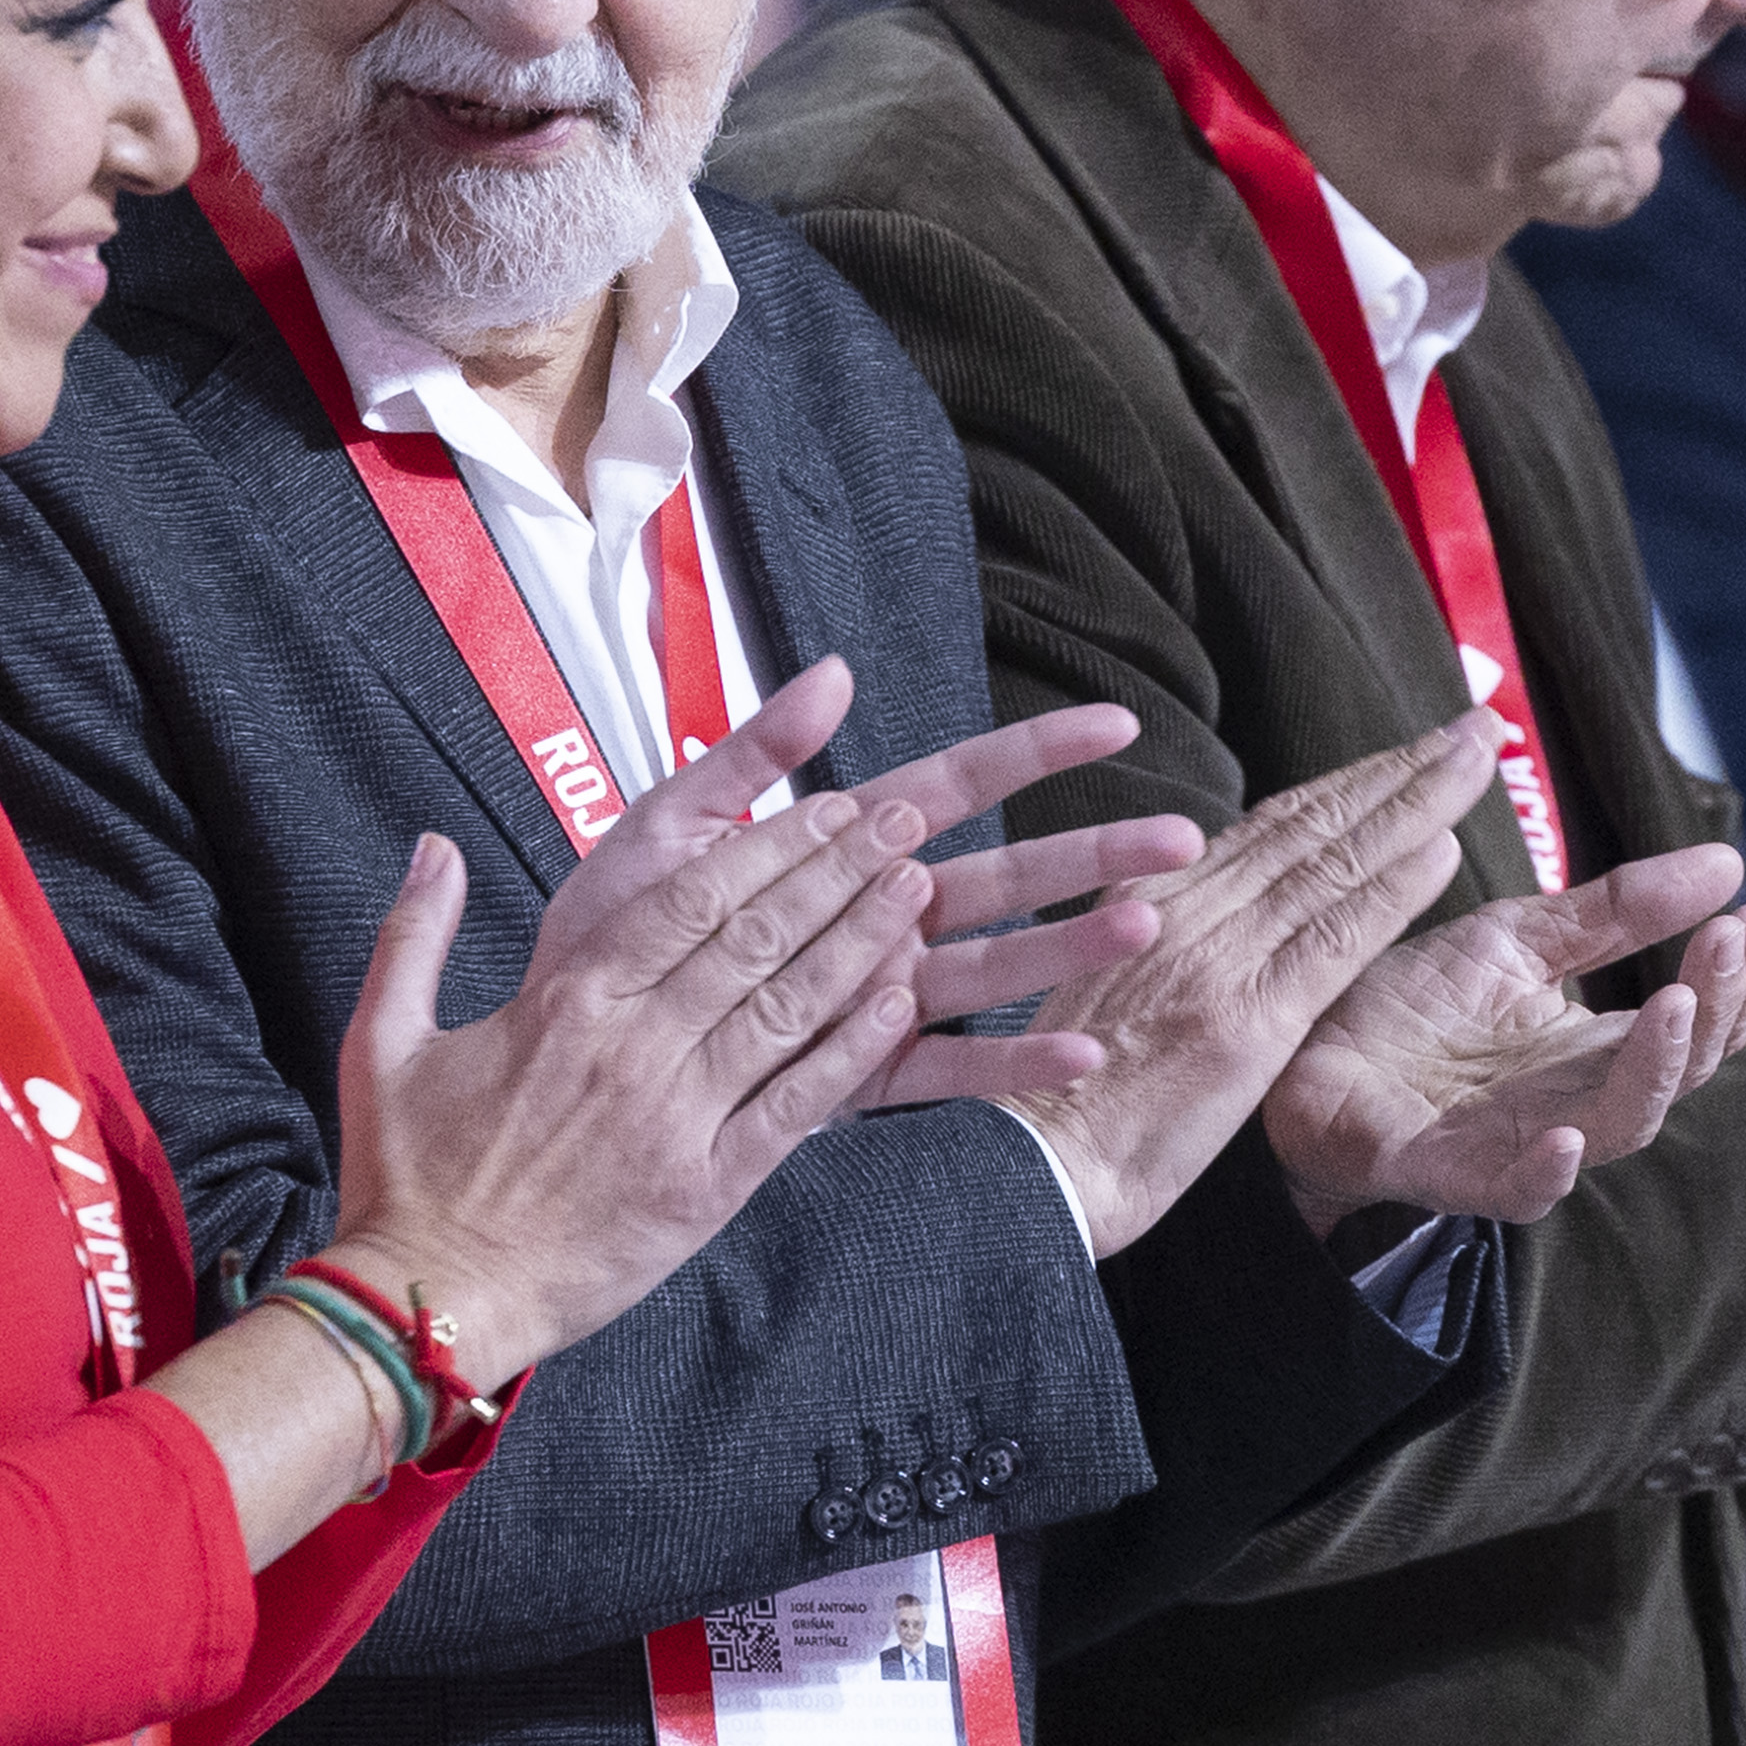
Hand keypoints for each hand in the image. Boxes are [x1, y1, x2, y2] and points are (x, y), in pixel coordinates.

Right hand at [316, 659, 946, 1392]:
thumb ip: (415, 933)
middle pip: (756, 938)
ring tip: (915, 888)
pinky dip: (850, 1052)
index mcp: (565, 1001)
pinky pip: (795, 1107)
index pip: (689, 899)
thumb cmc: (406, 1176)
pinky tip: (898, 1005)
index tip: (820, 806)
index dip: (767, 845)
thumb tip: (432, 847)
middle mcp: (632, 1047)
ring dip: (860, 942)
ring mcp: (676, 1118)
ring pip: (788, 1008)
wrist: (428, 1299)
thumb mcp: (382, 1038)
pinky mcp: (706, 1188)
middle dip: (836, 870)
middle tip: (899, 819)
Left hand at [544, 694, 1204, 1109]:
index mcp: (838, 847)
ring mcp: (876, 997)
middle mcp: (875, 919)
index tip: (1117, 723)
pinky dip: (1015, 1064)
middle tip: (1185, 839)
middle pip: (1006, 875)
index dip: (1035, 752)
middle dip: (1093, 855)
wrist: (560, 1048)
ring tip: (1150, 923)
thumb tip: (834, 670)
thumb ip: (752, 754)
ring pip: (997, 966)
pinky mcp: (858, 1075)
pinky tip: (1083, 1055)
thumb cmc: (612, 931)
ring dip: (1072, 947)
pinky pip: (948, 1069)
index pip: (957, 784)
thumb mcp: (669, 825)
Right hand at [1001, 714, 1505, 1255]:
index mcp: (1148, 900)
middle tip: (1472, 725)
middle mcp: (1185, 911)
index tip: (1409, 754)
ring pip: (1334, 862)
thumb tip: (1193, 910)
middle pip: (1312, 824)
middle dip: (1400, 770)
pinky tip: (1443, 848)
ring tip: (1477, 758)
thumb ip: (1154, 939)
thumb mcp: (1096, 990)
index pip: (1270, 825)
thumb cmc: (1057, 1098)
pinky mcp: (1247, 1020)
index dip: (1349, 783)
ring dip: (1416, 803)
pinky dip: (1392, 890)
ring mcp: (1219, 960)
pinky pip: (1334, 939)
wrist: (1030, 1164)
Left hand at [1263, 853, 1745, 1228]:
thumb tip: (1727, 862)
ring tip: (1674, 1007)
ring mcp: (1517, 1143)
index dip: (1731, 978)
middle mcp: (1574, 1102)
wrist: (1304, 1043)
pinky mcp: (1448, 1172)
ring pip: (1617, 1129)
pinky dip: (1546, 1171)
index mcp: (1594, 1049)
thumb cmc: (1413, 1002)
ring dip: (1655, 1071)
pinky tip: (1566, 1135)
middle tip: (1727, 944)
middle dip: (1714, 1012)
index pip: (1696, 1024)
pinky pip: (1516, 1191)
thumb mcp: (1520, 937)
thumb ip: (1616, 910)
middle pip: (1677, 1076)